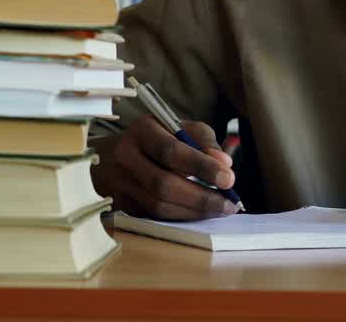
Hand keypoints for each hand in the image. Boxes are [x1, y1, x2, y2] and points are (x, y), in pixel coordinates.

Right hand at [91, 114, 238, 219]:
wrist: (116, 154)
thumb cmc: (160, 138)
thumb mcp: (183, 128)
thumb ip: (205, 142)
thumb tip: (225, 164)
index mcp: (142, 130)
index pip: (170, 151)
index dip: (201, 167)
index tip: (229, 179)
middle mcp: (126, 156)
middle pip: (163, 183)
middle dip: (201, 196)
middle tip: (229, 203)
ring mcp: (120, 183)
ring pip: (158, 204)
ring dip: (194, 211)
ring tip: (221, 209)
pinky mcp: (123, 204)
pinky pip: (155, 215)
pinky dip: (183, 216)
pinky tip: (203, 213)